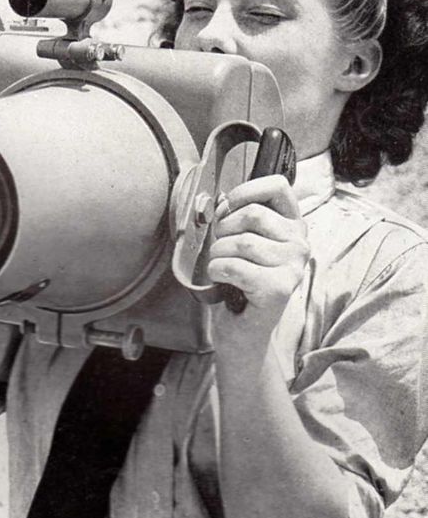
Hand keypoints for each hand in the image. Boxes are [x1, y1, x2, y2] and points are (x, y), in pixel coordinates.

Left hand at [208, 174, 309, 327]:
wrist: (244, 331)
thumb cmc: (239, 282)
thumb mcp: (242, 241)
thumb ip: (237, 217)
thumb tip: (221, 202)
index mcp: (293, 225)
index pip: (278, 186)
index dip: (246, 191)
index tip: (228, 208)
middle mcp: (300, 243)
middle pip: (253, 214)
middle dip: (224, 230)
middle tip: (221, 249)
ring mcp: (293, 266)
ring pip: (242, 242)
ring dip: (218, 254)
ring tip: (222, 268)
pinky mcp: (280, 288)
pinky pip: (235, 266)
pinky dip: (217, 271)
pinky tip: (222, 280)